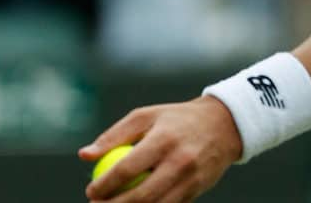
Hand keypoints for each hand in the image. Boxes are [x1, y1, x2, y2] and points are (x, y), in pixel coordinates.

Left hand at [80, 96, 242, 202]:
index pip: (126, 169)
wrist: (225, 125)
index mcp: (164, 139)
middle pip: (139, 196)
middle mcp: (179, 161)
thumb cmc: (176, 120)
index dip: (103, 185)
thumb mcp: (147, 116)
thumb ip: (114, 135)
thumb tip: (85, 155)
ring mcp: (191, 179)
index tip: (90, 191)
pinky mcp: (197, 191)